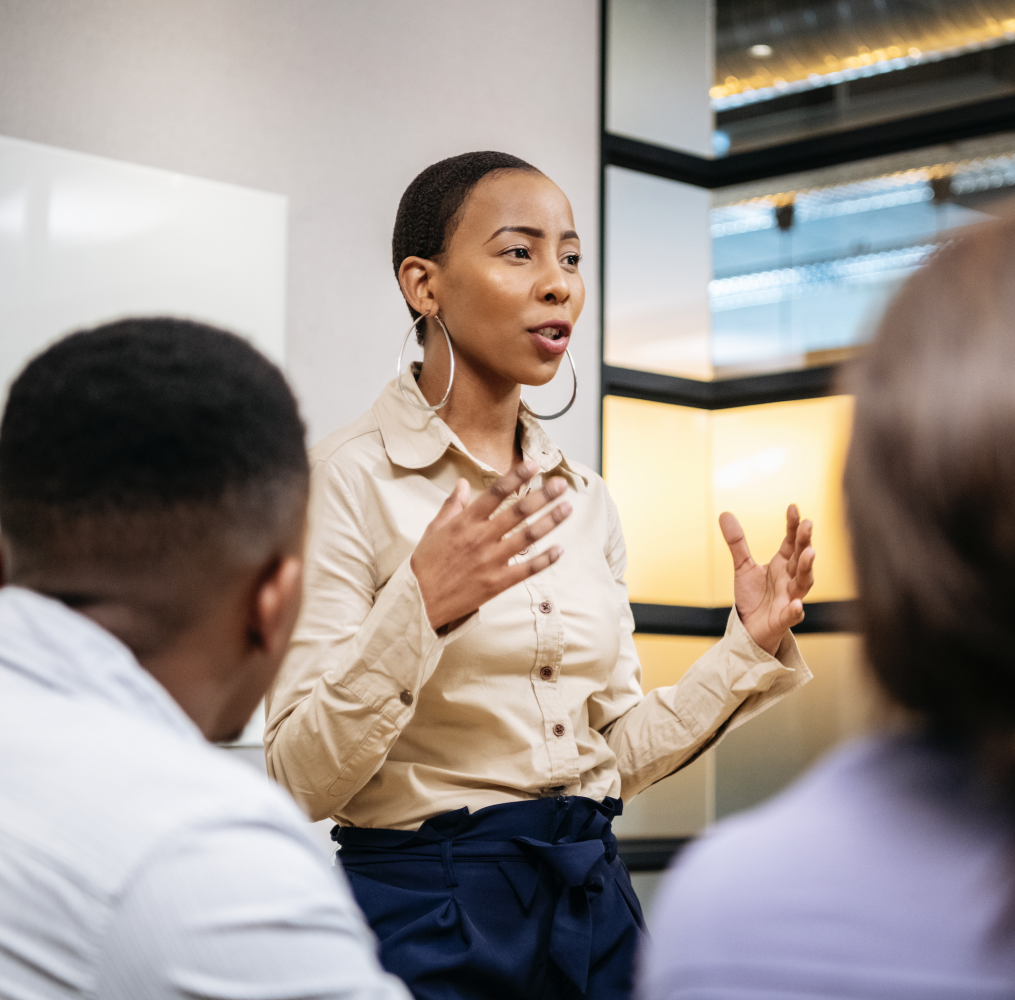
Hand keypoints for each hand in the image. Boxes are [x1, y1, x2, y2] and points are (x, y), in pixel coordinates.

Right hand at [411, 459, 571, 630]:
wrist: (420, 601)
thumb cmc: (425, 565)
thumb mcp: (434, 529)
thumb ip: (451, 505)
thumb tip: (462, 483)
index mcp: (465, 522)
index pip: (495, 492)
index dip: (516, 477)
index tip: (534, 465)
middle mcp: (481, 538)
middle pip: (518, 512)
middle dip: (542, 495)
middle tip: (560, 484)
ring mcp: (491, 561)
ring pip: (527, 537)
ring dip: (550, 521)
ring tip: (567, 508)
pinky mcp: (497, 583)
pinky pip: (526, 569)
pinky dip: (545, 560)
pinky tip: (560, 549)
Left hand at [719, 505, 814, 656]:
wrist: (750, 628)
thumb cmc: (754, 597)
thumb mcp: (743, 567)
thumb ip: (737, 542)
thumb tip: (724, 514)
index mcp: (783, 564)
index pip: (791, 541)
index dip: (793, 525)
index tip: (793, 508)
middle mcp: (790, 578)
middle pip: (801, 557)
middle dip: (805, 541)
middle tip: (807, 524)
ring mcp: (790, 598)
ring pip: (803, 582)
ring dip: (807, 568)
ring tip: (810, 553)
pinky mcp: (784, 618)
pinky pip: (793, 614)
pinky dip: (796, 610)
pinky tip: (797, 605)